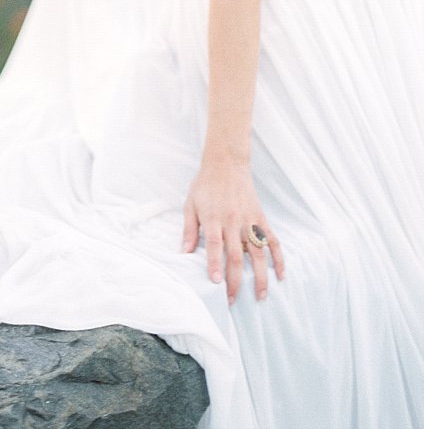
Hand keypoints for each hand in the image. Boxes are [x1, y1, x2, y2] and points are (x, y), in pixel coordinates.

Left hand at [181, 152, 284, 303]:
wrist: (226, 163)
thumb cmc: (205, 185)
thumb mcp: (190, 204)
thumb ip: (189, 229)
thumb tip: (184, 252)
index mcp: (213, 218)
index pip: (214, 245)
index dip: (215, 264)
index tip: (216, 283)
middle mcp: (233, 222)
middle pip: (236, 256)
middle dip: (235, 280)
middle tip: (233, 300)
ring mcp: (250, 221)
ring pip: (258, 253)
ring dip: (260, 277)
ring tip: (261, 296)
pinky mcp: (261, 219)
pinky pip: (273, 241)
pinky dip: (279, 259)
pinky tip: (281, 275)